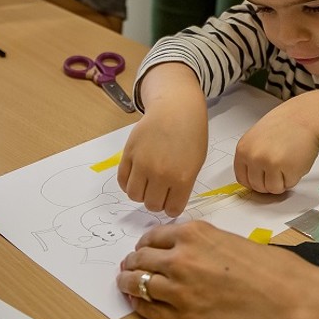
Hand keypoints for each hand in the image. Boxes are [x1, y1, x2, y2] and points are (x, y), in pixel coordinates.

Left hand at [118, 220, 318, 318]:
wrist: (289, 299)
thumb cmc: (271, 268)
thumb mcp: (230, 240)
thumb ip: (202, 243)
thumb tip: (183, 252)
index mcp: (193, 234)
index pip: (151, 237)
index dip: (144, 245)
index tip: (142, 251)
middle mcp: (180, 259)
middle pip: (140, 260)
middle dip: (132, 264)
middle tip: (128, 268)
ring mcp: (179, 291)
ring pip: (138, 285)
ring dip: (128, 284)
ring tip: (126, 286)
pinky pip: (150, 312)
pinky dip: (140, 306)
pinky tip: (140, 304)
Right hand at [119, 98, 207, 217]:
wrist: (175, 109)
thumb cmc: (191, 134)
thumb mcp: (196, 163)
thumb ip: (183, 185)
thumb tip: (169, 203)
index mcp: (182, 178)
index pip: (172, 209)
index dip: (172, 207)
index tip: (172, 201)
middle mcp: (161, 173)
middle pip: (151, 205)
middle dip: (156, 201)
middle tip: (160, 191)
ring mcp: (142, 163)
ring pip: (134, 195)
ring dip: (141, 194)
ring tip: (148, 184)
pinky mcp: (129, 154)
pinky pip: (122, 180)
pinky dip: (128, 183)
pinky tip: (136, 177)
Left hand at [234, 101, 318, 193]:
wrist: (306, 117)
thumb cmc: (286, 124)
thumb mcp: (257, 137)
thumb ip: (252, 156)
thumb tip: (252, 176)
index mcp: (243, 149)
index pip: (242, 178)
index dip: (254, 182)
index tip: (261, 180)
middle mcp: (254, 157)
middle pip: (257, 187)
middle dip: (269, 182)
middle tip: (278, 170)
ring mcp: (270, 164)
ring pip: (273, 189)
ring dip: (281, 181)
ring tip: (286, 163)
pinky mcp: (288, 170)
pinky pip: (289, 185)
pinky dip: (294, 178)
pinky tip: (295, 162)